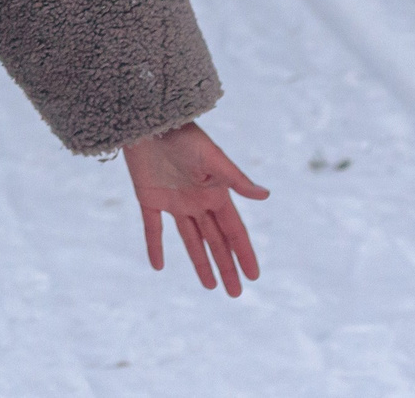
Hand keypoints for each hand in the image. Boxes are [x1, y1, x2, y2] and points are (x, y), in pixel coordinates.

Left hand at [122, 121, 269, 295]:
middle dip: (226, 266)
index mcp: (216, 192)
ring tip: (211, 285)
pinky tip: (157, 266)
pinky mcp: (149, 198)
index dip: (244, 253)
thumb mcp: (213, 158)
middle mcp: (197, 201)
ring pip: (190, 238)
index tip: (254, 277)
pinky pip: (152, 228)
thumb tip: (266, 196)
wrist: (150, 121)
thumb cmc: (185, 135)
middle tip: (235, 293)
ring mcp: (173, 201)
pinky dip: (154, 246)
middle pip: (215, 240)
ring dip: (200, 262)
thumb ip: (236, 179)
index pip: (234, 231)